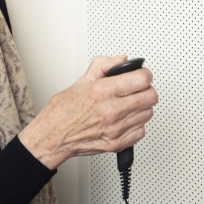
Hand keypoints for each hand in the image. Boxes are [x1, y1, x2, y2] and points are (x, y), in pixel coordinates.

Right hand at [18, 55, 157, 169]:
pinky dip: (136, 124)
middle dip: (146, 89)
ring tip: (128, 105)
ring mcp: (116, 129)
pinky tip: (124, 119)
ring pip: (148, 114)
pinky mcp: (117, 143)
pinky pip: (141, 131)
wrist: (52, 137)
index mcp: (103, 92)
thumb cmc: (62, 112)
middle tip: (137, 89)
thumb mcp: (80, 81)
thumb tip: (120, 60)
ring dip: (141, 107)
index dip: (144, 74)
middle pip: (151, 97)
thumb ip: (103, 66)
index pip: (142, 79)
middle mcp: (111, 111)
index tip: (141, 75)